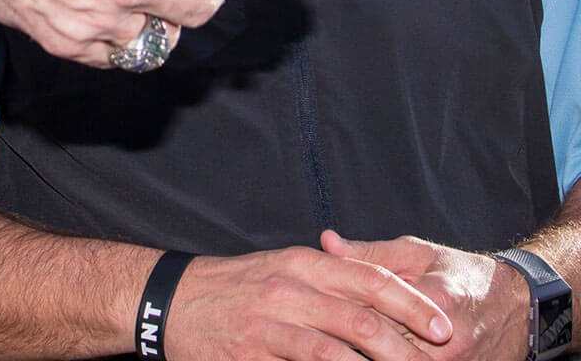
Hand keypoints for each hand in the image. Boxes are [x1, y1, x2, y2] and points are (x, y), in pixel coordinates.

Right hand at [161, 245, 452, 360]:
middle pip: (362, 317)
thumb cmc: (232, 287)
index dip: (411, 302)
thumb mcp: (279, 269)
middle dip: (407, 346)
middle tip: (440, 360)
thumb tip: (380, 295)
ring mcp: (270, 323)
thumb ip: (325, 279)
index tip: (444, 325)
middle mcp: (289, 287)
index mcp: (302, 262)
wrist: (170, 299)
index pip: (368, 277)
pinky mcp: (253, 352)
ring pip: (337, 351)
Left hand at [321, 231, 529, 359]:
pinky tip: (357, 357)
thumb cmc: (458, 272)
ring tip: (329, 352)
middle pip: (384, 349)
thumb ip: (368, 253)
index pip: (377, 313)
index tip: (308, 315)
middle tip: (310, 340)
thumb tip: (325, 241)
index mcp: (434, 300)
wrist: (514, 306)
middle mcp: (446, 341)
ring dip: (360, 356)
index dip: (340, 315)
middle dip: (347, 346)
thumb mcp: (415, 252)